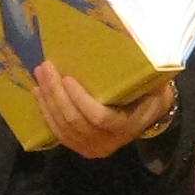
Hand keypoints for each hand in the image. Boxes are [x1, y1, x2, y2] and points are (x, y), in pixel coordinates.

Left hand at [34, 60, 173, 159]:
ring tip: (40, 76)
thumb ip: (146, 75)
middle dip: (56, 93)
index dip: (80, 99)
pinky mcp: (79, 147)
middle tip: (46, 68)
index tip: (68, 78)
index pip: (99, 117)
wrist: (150, 118)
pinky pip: (58, 132)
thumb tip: (135, 46)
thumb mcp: (155, 87)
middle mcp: (107, 143)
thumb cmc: (151, 96)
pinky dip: (46, 113)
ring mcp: (91, 148)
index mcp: (126, 127)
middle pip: (74, 121)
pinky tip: (39, 94)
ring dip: (48, 100)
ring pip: (62, 127)